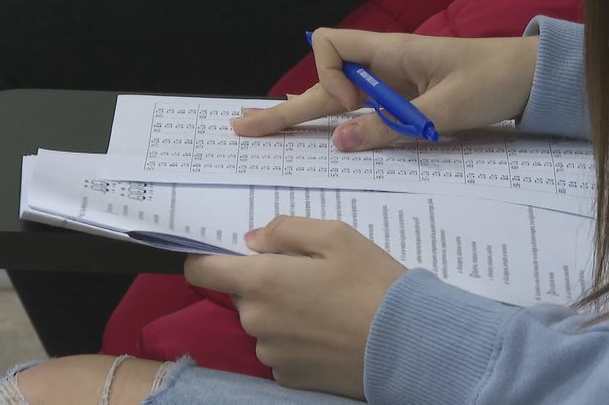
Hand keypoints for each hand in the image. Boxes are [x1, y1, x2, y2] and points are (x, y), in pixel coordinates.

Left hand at [184, 216, 405, 399]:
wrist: (406, 345)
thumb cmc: (372, 283)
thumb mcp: (337, 236)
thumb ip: (287, 230)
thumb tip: (253, 240)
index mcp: (261, 281)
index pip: (202, 270)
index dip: (208, 257)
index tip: (230, 254)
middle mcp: (255, 320)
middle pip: (244, 295)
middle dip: (268, 283)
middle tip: (312, 278)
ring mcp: (270, 353)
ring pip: (264, 323)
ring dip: (283, 313)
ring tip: (328, 308)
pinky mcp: (288, 378)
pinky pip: (281, 350)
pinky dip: (297, 340)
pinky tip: (330, 334)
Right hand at [232, 28, 538, 149]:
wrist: (530, 79)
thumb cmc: (493, 81)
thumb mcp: (444, 110)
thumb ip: (391, 127)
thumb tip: (340, 142)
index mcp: (390, 53)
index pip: (331, 44)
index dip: (325, 75)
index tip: (348, 105)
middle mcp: (385, 65)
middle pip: (324, 81)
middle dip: (286, 106)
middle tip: (242, 127)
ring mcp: (394, 84)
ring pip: (339, 97)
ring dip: (306, 115)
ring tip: (261, 129)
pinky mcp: (406, 100)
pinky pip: (363, 109)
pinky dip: (338, 120)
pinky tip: (318, 130)